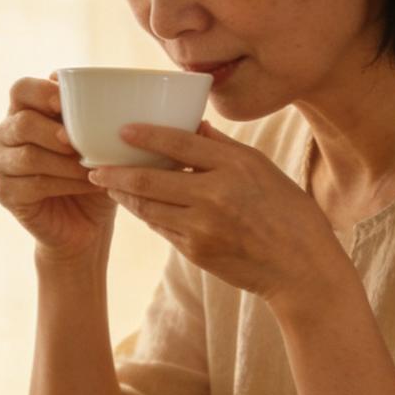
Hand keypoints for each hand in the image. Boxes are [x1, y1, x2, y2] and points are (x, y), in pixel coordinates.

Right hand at [0, 74, 116, 261]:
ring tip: (94, 169)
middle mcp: (3, 134)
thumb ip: (90, 115)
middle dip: (56, 133)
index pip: (21, 89)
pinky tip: (89, 184)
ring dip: (67, 163)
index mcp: (22, 111)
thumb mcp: (95, 140)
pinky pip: (34, 184)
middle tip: (82, 145)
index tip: (69, 103)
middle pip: (23, 123)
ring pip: (29, 156)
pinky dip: (66, 184)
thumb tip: (96, 91)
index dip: (44, 92)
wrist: (86, 222)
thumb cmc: (91, 171)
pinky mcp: (5, 193)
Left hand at [85, 119, 341, 303]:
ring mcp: (202, 226)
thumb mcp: (262, 169)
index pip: (179, 143)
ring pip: (148, 207)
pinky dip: (147, 216)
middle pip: (150, 179)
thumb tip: (193, 127)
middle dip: (116, 173)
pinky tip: (137, 207)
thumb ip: (224, 148)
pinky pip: (162, 228)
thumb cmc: (287, 212)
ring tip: (107, 185)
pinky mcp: (196, 251)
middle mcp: (215, 195)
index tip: (122, 130)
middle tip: (94, 166)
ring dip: (124, 196)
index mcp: (234, 166)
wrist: (301, 268)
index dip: (146, 136)